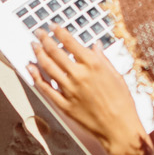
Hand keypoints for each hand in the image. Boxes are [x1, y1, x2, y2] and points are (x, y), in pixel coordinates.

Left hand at [29, 27, 145, 154]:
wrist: (120, 128)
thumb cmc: (122, 103)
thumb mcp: (116, 75)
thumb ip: (103, 59)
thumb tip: (95, 46)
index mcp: (93, 64)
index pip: (70, 42)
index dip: (59, 32)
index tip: (53, 26)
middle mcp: (79, 75)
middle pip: (55, 52)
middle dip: (44, 39)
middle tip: (39, 33)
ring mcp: (69, 90)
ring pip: (47, 67)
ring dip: (38, 54)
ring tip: (33, 46)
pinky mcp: (64, 104)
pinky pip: (46, 88)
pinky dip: (36, 76)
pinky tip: (30, 68)